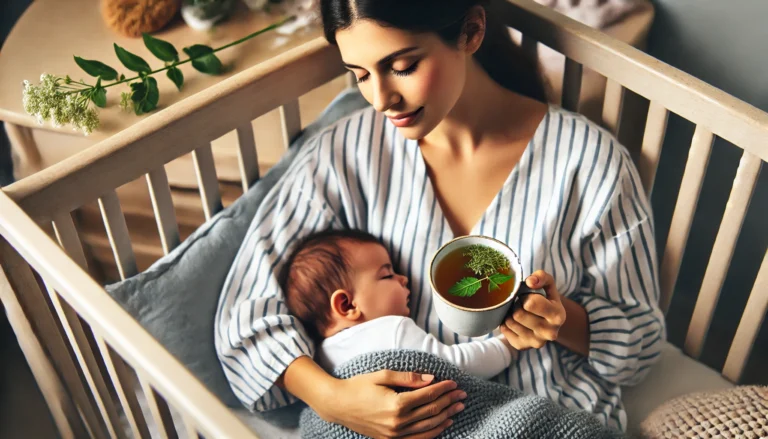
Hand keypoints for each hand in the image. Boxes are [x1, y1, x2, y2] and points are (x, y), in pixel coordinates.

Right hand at [318, 370, 465, 437]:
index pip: (427, 396)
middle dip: (448, 401)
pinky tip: (444, 424)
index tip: (454, 383)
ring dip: (446, 416)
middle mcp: (397, 422)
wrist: (338, 405)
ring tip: (458, 408)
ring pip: (428, 427)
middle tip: (462, 394)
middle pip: (431, 412)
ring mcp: (394, 434)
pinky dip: (433, 433)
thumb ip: (407, 378)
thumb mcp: (381, 375)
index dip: (443, 389)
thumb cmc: (358, 386)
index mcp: (396, 404)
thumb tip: (430, 378)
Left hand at [499, 270, 565, 349]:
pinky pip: (504, 330)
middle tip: (521, 304)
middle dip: (517, 305)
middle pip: (518, 314)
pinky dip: (506, 323)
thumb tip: (530, 282)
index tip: (528, 296)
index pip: (530, 303)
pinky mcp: (523, 346)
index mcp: (557, 316)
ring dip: (510, 313)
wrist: (547, 321)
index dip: (525, 296)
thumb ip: (541, 277)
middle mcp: (549, 333)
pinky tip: (515, 320)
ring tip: (518, 311)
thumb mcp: (548, 285)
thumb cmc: (545, 299)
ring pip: (510, 322)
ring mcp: (536, 342)